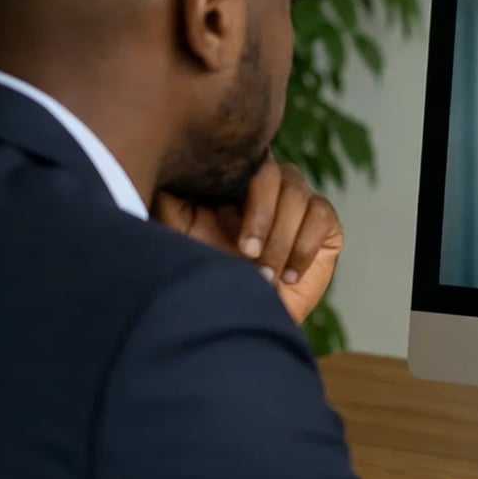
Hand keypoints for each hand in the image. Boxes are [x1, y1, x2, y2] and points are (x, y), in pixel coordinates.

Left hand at [152, 159, 344, 323]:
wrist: (246, 315)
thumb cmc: (213, 273)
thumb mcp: (183, 234)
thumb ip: (171, 200)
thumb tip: (152, 169)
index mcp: (239, 180)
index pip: (249, 163)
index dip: (245, 198)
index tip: (235, 239)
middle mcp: (272, 184)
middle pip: (276, 176)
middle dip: (263, 219)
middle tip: (248, 255)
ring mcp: (301, 200)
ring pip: (299, 197)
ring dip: (281, 240)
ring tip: (266, 274)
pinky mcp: (325, 222)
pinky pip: (321, 217)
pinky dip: (304, 247)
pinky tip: (290, 275)